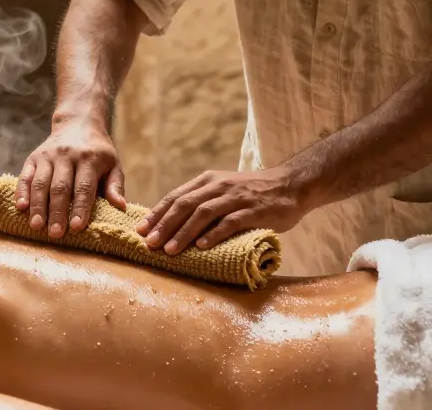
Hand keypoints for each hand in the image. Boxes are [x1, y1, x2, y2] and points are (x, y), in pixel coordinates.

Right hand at [16, 119, 124, 238]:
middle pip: (60, 187)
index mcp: (89, 158)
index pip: (83, 187)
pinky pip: (25, 176)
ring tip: (36, 226)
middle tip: (55, 233)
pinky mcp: (34, 157)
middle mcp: (67, 155)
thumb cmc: (98, 151)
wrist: (78, 123)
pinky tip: (20, 207)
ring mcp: (48, 156)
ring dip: (38, 206)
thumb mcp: (113, 164)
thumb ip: (116, 186)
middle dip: (57, 212)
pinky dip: (22, 192)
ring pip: (40, 183)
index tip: (76, 227)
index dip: (80, 207)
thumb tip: (121, 207)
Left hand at [135, 167, 309, 254]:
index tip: (140, 231)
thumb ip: (203, 201)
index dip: (156, 214)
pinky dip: (213, 234)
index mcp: (207, 181)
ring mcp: (236, 197)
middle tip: (148, 244)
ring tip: (169, 250)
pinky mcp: (253, 210)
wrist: (292, 184)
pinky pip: (229, 222)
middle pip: (184, 205)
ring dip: (183, 233)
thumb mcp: (224, 190)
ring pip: (203, 213)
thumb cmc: (253, 192)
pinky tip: (201, 247)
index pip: (176, 197)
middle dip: (164, 225)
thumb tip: (173, 223)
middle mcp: (218, 186)